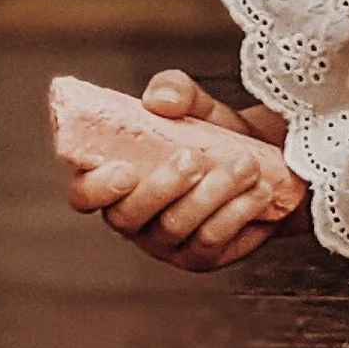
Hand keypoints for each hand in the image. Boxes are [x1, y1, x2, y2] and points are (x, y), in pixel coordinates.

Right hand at [61, 70, 302, 277]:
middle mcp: (132, 219)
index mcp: (114, 182)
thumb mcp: (196, 103)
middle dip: (161, 187)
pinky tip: (258, 191)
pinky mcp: (200, 258)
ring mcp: (164, 243)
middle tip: (194, 158)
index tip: (124, 169)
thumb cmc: (211, 134)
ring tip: (245, 164)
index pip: (84, 196)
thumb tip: (160, 100)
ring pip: (174, 226)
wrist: (264, 163)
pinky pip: (210, 242)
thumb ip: (174, 89)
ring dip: (211, 194)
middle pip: (126, 218)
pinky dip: (235, 213)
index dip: (96, 188)